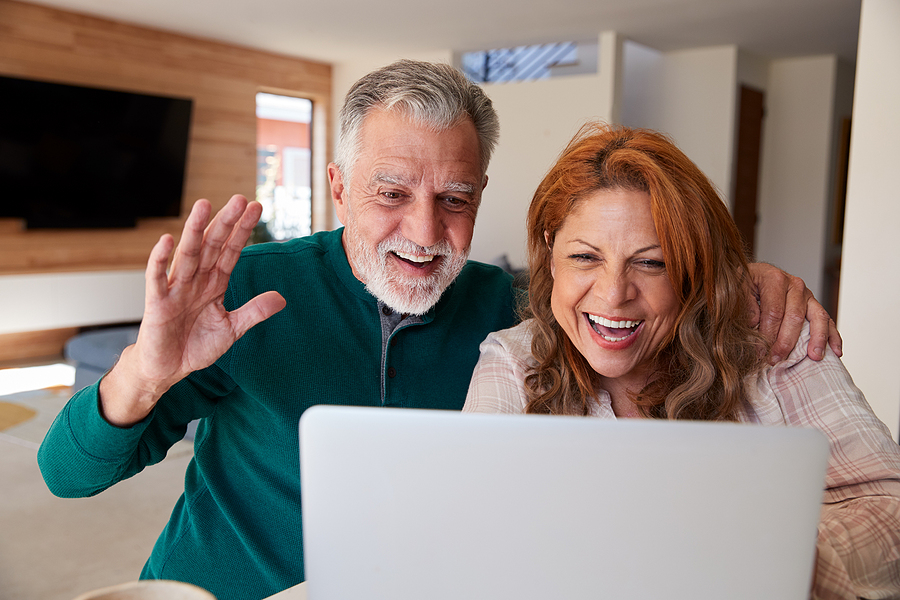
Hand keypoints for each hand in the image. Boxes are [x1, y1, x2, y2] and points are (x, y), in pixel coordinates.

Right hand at [100, 195, 285, 425]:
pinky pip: (157, 277)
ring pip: (187, 253)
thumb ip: (254, 313)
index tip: (256, 208)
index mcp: (214, 284)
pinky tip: (167, 240)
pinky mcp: (156, 302)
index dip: (242, 231)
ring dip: (195, 229)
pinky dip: (160, 259)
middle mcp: (195, 280)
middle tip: (240, 199)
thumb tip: (281, 298)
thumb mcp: (232, 329)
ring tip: (204, 205)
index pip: (230, 251)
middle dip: (226, 223)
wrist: (168, 369)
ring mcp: (175, 288)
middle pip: (212, 245)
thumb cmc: (195, 346)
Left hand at [747, 263, 841, 364]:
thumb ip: (744, 306)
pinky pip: (827, 321)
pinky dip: (832, 336)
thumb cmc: (741, 285)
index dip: (768, 334)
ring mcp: (807, 295)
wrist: (750, 276)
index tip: (761, 352)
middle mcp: (794, 284)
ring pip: (818, 317)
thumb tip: (755, 323)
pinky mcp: (814, 305)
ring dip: (817, 339)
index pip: (774, 311)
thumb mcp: (735, 290)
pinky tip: (835, 351)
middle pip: (795, 317)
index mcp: (774, 278)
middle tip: (776, 359)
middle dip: (786, 341)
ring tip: (814, 357)